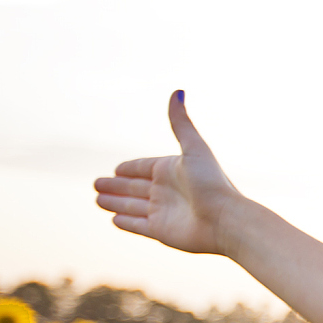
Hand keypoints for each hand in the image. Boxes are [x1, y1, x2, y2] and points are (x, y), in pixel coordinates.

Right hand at [93, 92, 244, 254]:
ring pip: (132, 206)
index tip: (115, 169)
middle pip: (134, 187)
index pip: (144, 168)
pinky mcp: (161, 231)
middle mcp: (167, 191)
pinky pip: (138, 225)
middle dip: (115, 185)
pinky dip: (126, 222)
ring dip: (115, 202)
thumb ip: (181, 123)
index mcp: (172, 171)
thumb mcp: (194, 149)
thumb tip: (178, 91)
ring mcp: (163, 212)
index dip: (130, 168)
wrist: (226, 221)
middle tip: (96, 184)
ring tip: (97, 199)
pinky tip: (113, 220)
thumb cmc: (212, 184)